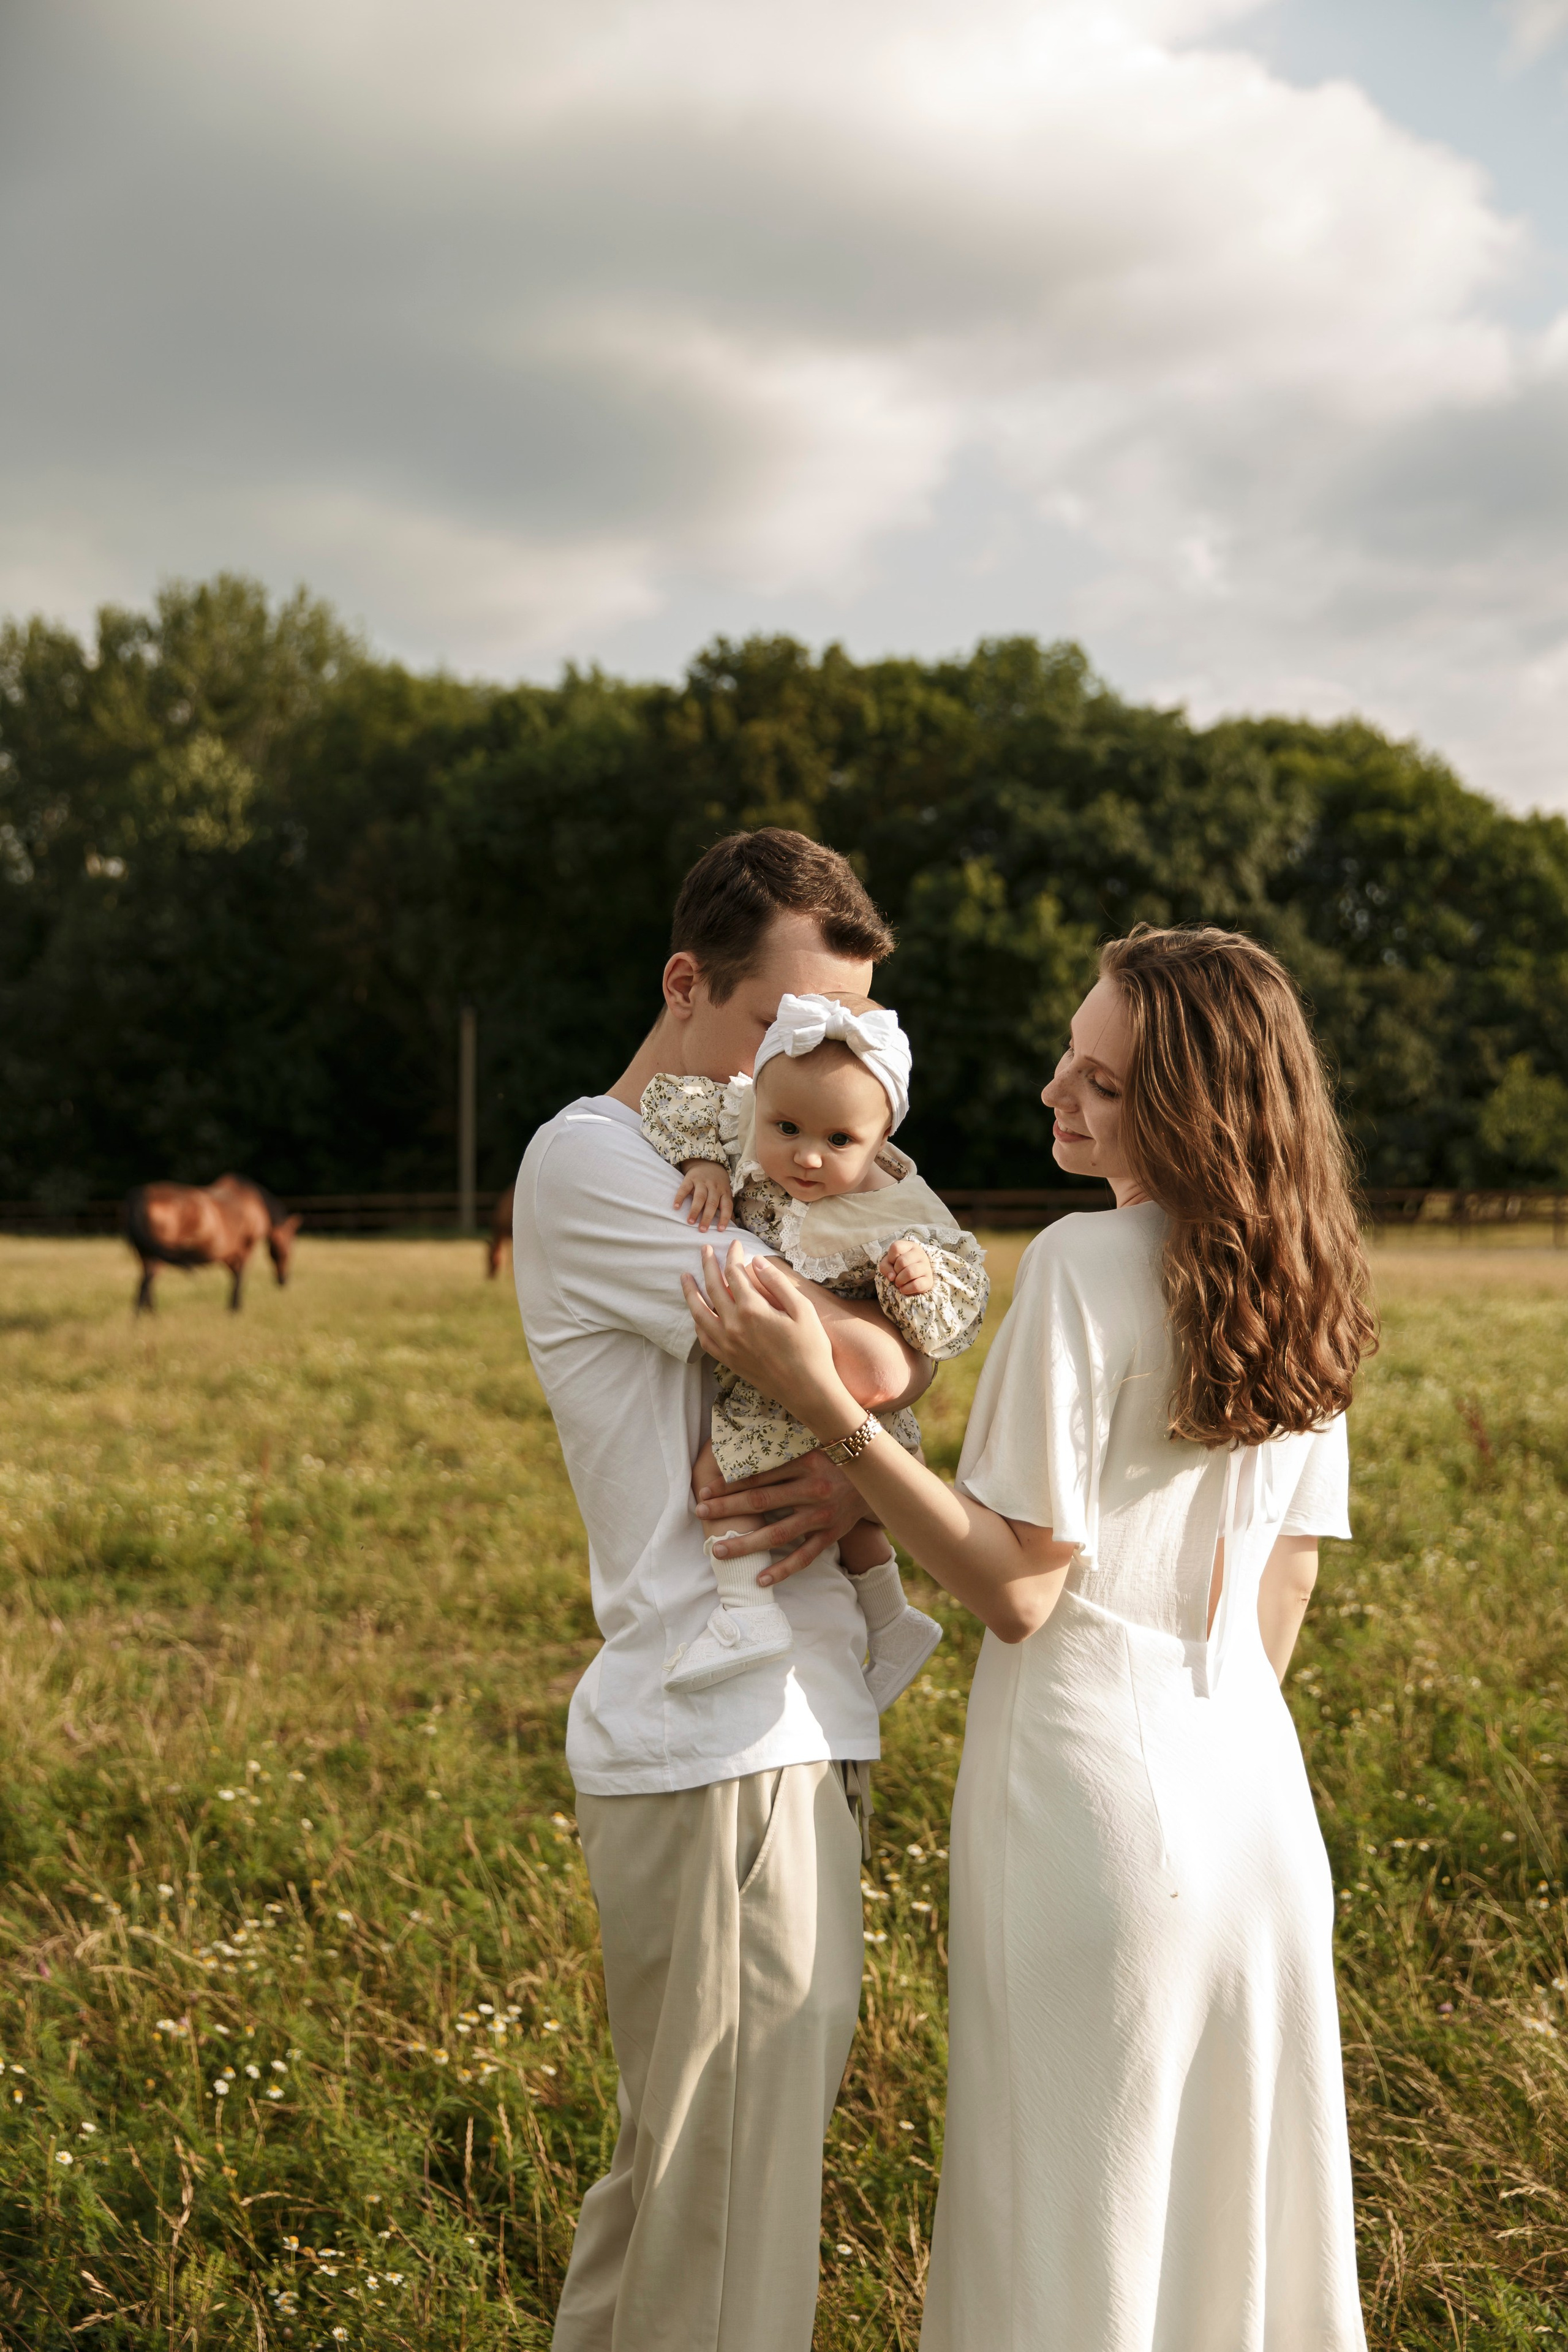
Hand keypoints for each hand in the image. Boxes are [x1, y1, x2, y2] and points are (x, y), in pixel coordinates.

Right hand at [673, 1159, 732, 1231]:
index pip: (727, 1206)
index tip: (720, 1229)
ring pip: (700, 1197)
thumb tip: (733, 1225)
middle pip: (712, 1203)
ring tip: (690, 1222)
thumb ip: (726, 1207)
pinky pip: (685, 1188)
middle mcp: (714, 1187)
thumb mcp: (725, 1192)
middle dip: (707, 1217)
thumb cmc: (717, 1184)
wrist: (708, 1163)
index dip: (724, 1217)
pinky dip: (680, 1197)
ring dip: (695, 1210)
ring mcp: (702, 1182)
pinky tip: (676, 1207)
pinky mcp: (690, 1178)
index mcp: (724, 1192)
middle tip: (702, 1230)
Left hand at [682, 1241, 848, 1428]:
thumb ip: (776, 1283)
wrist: (807, 1390)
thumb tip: (756, 1261)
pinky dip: (697, 1321)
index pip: (734, 1273)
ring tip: (685, 1277)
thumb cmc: (811, 1348)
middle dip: (708, 1265)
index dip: (733, 1255)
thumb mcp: (802, 1309)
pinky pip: (703, 1337)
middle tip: (704, 1249)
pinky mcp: (727, 1359)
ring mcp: (727, 1344)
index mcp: (752, 1309)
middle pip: (713, 1287)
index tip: (735, 1244)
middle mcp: (733, 1325)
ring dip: (691, 1292)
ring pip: (699, 1312)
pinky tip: (696, 1314)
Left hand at [693, 1449, 873, 1583]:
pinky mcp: (831, 1535)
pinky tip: (760, 1579)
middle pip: (761, 1501)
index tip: (705, 1490)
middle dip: (727, 1509)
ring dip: (746, 1543)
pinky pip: (804, 1557)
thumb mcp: (815, 1443)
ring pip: (778, 1533)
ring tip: (718, 1551)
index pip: (759, 1475)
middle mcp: (813, 1489)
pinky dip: (782, 1570)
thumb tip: (745, 1442)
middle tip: (700, 1514)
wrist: (880, 1477)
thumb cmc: (838, 1456)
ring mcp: (822, 1516)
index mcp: (807, 1462)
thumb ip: (785, 1446)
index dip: (730, 1483)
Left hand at [880, 1236, 933, 1296]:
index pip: (896, 1247)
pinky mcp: (929, 1281)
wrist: (914, 1280)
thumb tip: (892, 1277)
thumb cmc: (900, 1268)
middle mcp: (921, 1254)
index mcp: (910, 1246)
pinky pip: (916, 1285)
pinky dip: (906, 1289)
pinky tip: (904, 1289)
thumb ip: (885, 1266)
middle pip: (902, 1261)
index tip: (893, 1263)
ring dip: (899, 1281)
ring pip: (910, 1273)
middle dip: (895, 1271)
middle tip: (896, 1276)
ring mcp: (926, 1267)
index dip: (890, 1257)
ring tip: (899, 1283)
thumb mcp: (889, 1263)